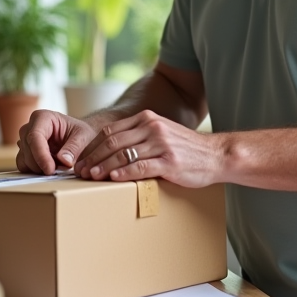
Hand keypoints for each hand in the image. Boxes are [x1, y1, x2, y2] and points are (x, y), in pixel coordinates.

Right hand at [16, 110, 96, 174]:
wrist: (79, 136)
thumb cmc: (80, 132)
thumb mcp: (84, 136)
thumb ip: (74, 147)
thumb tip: (64, 161)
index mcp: (42, 117)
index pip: (35, 137)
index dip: (41, 155)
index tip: (50, 170)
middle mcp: (30, 127)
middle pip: (27, 150)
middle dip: (43, 164)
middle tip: (62, 168)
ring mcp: (25, 140)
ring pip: (24, 160)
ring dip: (40, 168)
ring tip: (59, 165)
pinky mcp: (25, 153)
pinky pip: (24, 166)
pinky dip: (37, 171)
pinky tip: (51, 166)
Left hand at [74, 110, 221, 187]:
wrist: (216, 155)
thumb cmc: (186, 149)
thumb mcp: (161, 133)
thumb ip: (139, 136)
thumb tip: (110, 150)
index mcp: (147, 118)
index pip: (111, 131)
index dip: (92, 146)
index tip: (81, 159)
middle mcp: (152, 127)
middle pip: (113, 142)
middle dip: (93, 157)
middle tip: (80, 171)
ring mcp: (161, 144)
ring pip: (123, 154)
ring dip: (103, 166)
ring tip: (91, 176)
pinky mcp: (169, 161)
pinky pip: (140, 166)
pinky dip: (124, 172)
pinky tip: (113, 177)